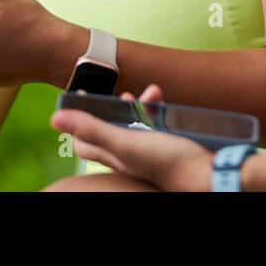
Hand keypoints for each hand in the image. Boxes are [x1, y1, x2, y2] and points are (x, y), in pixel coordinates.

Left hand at [51, 84, 215, 191]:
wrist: (209, 173)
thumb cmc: (167, 161)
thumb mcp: (126, 142)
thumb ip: (92, 129)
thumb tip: (55, 119)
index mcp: (113, 157)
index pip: (84, 141)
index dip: (78, 119)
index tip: (79, 94)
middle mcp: (128, 155)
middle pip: (111, 128)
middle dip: (114, 106)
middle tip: (123, 92)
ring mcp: (149, 151)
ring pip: (136, 122)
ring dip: (140, 103)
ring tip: (153, 92)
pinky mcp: (167, 145)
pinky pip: (156, 124)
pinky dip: (157, 109)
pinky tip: (163, 100)